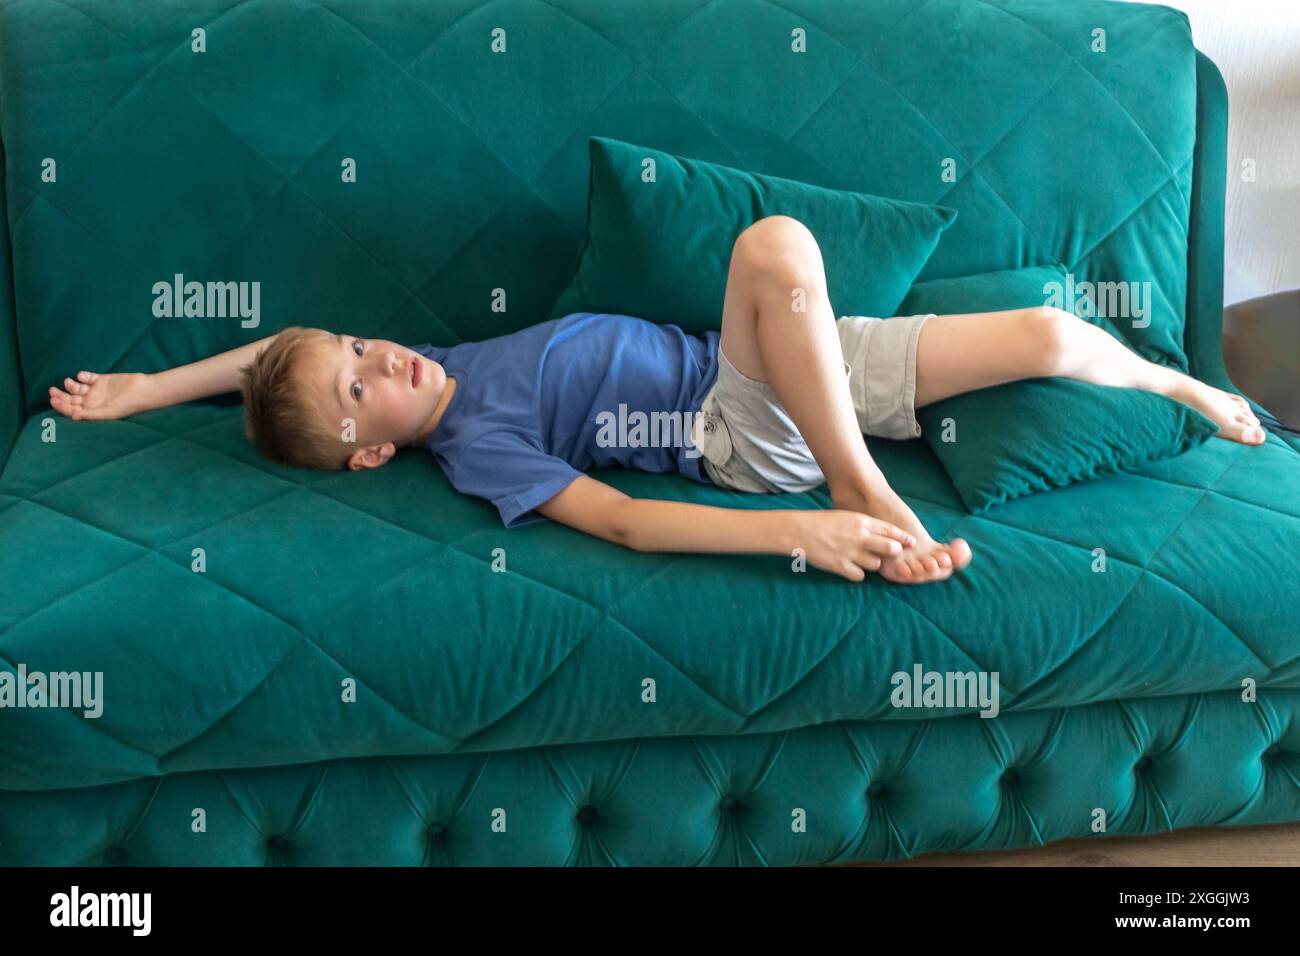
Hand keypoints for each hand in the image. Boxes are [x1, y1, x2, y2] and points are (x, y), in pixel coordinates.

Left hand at [48, 371, 156, 420]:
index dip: (61, 406)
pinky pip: (87, 377)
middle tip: (52, 390)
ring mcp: (96, 390)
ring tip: (69, 382)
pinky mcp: (101, 379)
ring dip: (70, 384)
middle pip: (71, 399)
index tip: (53, 400)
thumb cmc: (127, 405)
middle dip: (60, 395)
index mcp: (92, 411)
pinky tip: (84, 377)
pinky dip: (82, 376)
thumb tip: (73, 417)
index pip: (72, 410)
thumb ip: (91, 415)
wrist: (143, 390)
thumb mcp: (109, 413)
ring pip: (76, 387)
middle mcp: (92, 401)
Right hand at [788, 509, 916, 580]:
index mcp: (861, 521)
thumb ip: (865, 525)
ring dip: (872, 564)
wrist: (799, 530)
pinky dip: (858, 574)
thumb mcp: (847, 516)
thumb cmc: (822, 522)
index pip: (890, 530)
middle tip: (889, 555)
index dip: (903, 538)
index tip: (910, 543)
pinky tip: (850, 567)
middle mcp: (859, 537)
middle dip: (893, 553)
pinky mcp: (841, 566)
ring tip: (861, 560)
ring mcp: (850, 552)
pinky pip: (860, 576)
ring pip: (876, 565)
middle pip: (890, 549)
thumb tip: (884, 534)